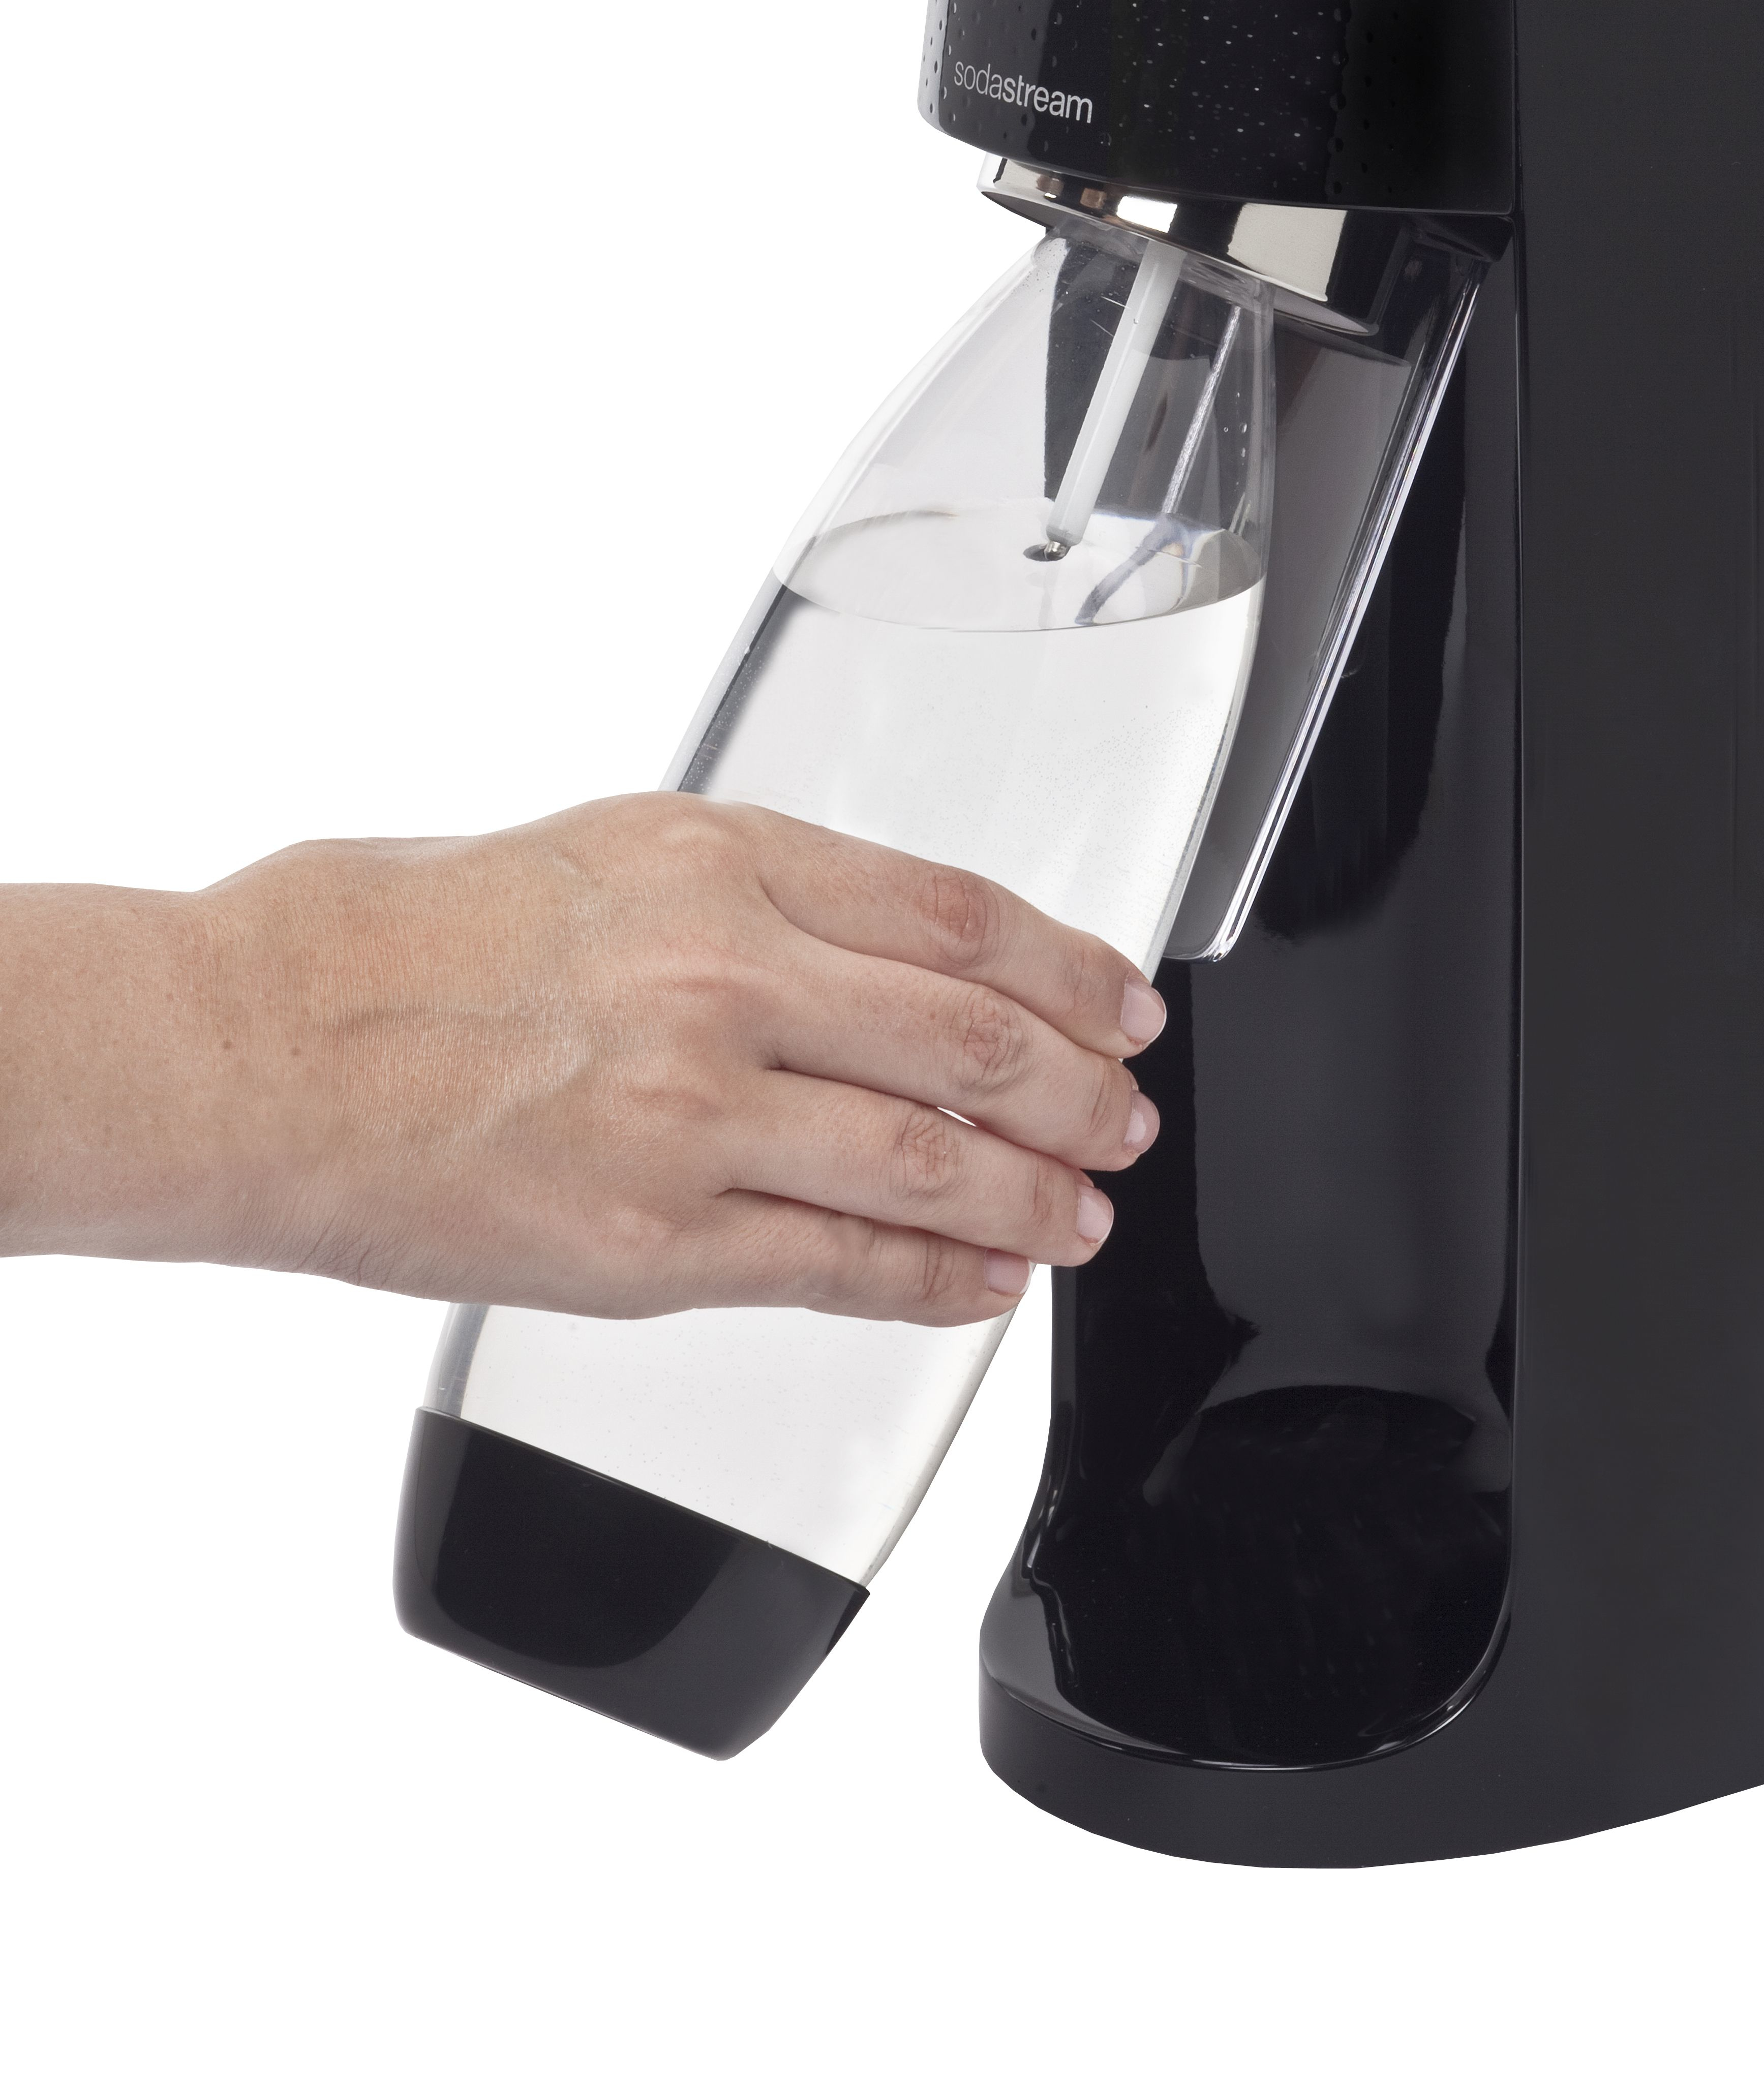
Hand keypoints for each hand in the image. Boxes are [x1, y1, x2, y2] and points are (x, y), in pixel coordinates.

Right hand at [0, 797, 1164, 1322]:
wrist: (266, 1044)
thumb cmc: (402, 941)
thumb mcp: (606, 851)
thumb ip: (745, 895)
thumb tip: (871, 951)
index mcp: (719, 862)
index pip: (955, 915)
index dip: (1066, 965)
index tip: (1119, 998)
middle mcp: (727, 975)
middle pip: (974, 1037)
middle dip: (1079, 1089)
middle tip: (1126, 1116)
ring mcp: (697, 1114)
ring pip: (930, 1160)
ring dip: (1032, 1196)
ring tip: (1082, 1215)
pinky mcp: (655, 1240)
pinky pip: (839, 1265)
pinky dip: (936, 1279)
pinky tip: (983, 1282)